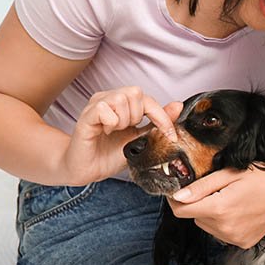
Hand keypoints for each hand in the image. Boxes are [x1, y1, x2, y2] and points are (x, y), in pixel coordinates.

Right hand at [61, 86, 182, 184]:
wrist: (88, 170)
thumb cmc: (110, 154)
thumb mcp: (141, 138)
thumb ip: (157, 122)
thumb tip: (178, 106)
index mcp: (123, 103)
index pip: (148, 98)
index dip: (162, 116)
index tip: (170, 135)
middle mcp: (109, 99)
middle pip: (136, 93)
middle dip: (137, 117)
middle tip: (126, 131)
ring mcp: (96, 105)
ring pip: (121, 99)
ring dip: (123, 121)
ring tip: (114, 132)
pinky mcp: (86, 115)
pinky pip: (104, 108)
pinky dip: (110, 122)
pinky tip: (104, 132)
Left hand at [168, 165, 264, 248]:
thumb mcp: (231, 173)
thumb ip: (202, 186)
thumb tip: (177, 196)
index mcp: (220, 208)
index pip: (181, 211)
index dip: (175, 200)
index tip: (177, 190)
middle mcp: (225, 228)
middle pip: (194, 218)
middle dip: (197, 204)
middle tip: (215, 189)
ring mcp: (235, 238)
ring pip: (206, 226)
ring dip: (210, 214)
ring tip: (230, 199)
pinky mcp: (243, 243)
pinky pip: (221, 234)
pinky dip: (223, 223)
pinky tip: (239, 211)